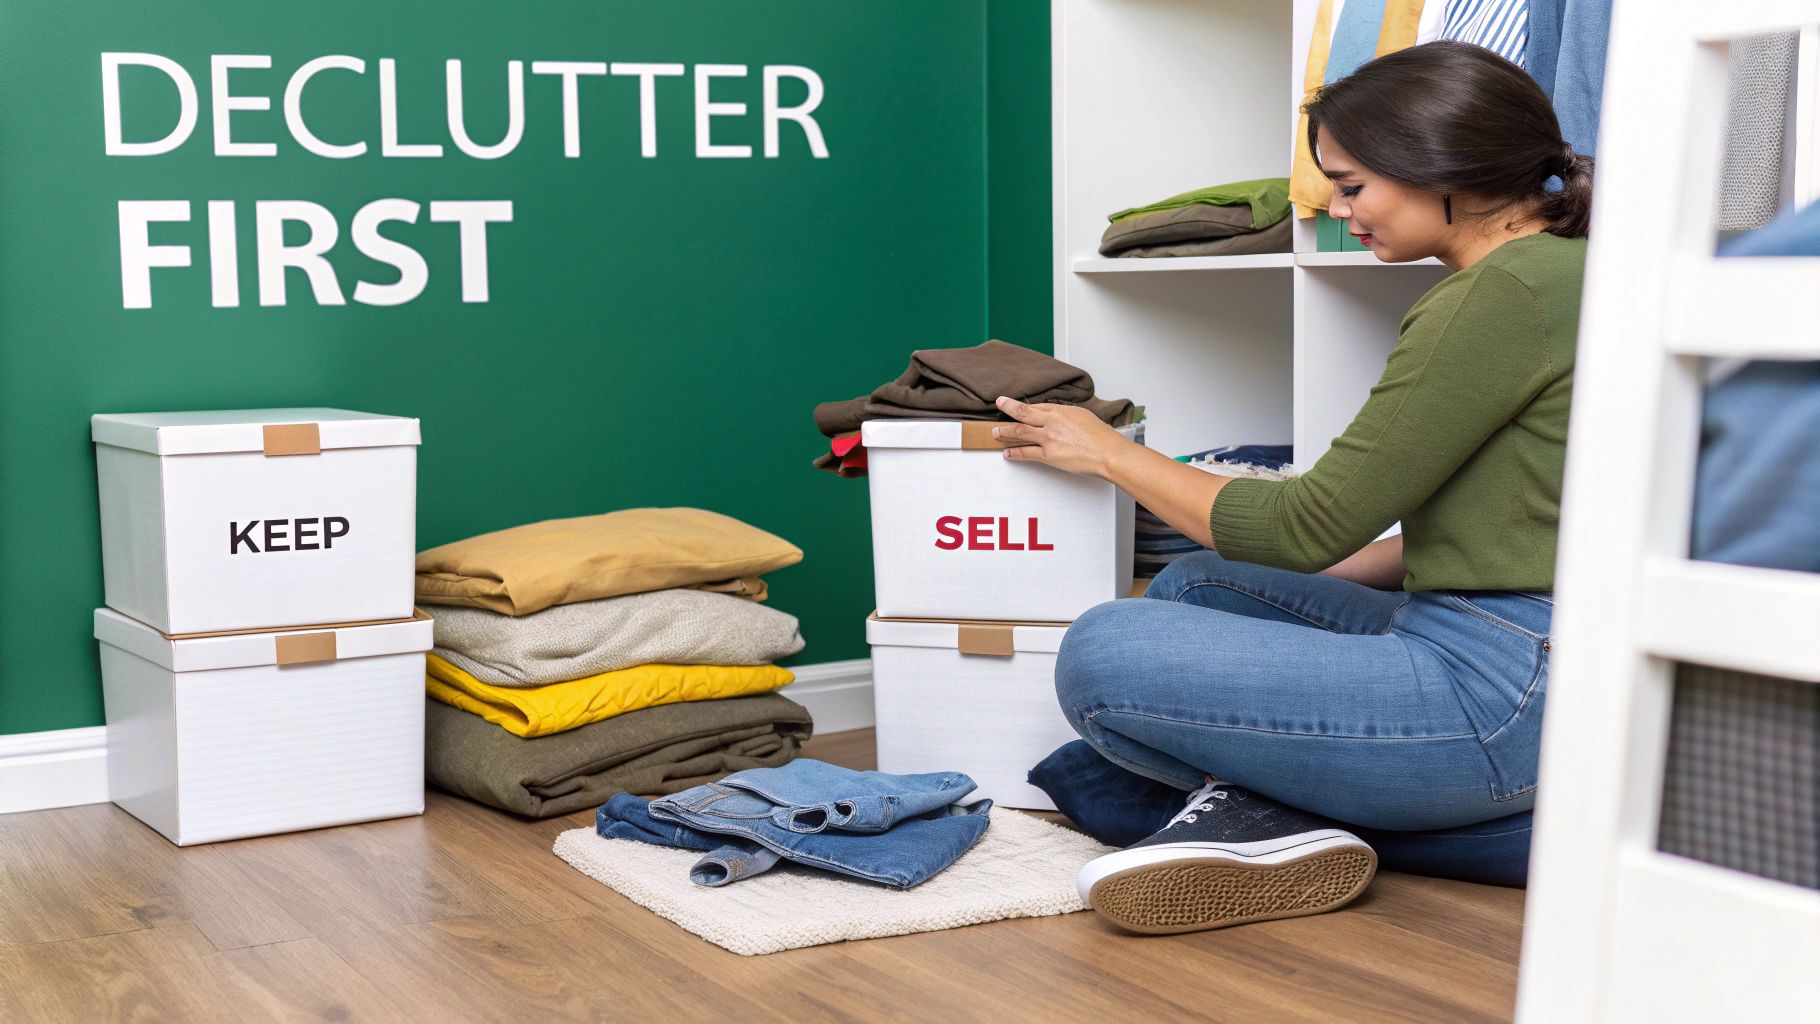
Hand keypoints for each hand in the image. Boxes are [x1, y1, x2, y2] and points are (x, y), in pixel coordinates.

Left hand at [992, 396, 1130, 478]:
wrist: (1107, 452)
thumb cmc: (1101, 436)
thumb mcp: (1083, 416)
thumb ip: (1067, 415)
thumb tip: (1058, 417)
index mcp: (1061, 411)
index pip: (1036, 406)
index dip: (1023, 405)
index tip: (1014, 403)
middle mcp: (1051, 422)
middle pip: (1023, 413)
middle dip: (1008, 408)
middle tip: (999, 405)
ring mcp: (1048, 438)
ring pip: (1019, 432)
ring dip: (1004, 432)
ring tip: (995, 433)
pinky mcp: (1048, 455)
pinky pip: (1026, 453)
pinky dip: (1014, 453)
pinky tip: (1007, 453)